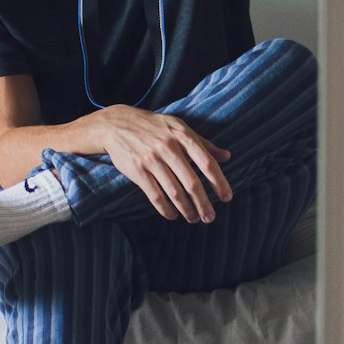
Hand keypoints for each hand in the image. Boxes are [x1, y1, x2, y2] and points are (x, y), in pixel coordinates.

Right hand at [93, 104, 232, 222]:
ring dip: (186, 210)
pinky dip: (165, 209)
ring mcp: (152, 160)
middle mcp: (168, 148)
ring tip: (193, 219)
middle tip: (210, 218)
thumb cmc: (154, 126)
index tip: (226, 198)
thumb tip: (227, 156)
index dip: (219, 182)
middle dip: (203, 204)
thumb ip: (203, 143)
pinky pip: (155, 195)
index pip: (207, 163)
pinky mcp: (137, 171)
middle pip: (192, 182)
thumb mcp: (179, 127)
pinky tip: (172, 215)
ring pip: (174, 192)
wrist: (117, 124)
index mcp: (182, 136)